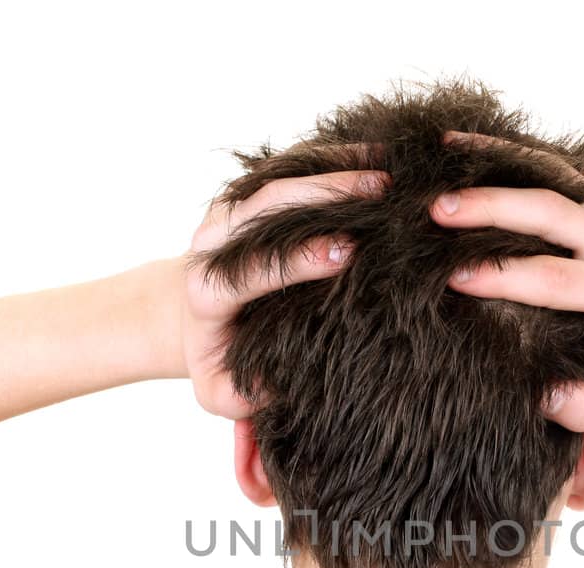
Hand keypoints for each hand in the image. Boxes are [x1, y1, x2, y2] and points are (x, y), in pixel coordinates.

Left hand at [177, 160, 390, 418]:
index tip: (346, 252)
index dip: (297, 259)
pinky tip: (379, 154)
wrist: (194, 312)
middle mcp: (213, 239)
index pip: (250, 268)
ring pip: (279, 178)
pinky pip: (291, 166)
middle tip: (381, 194)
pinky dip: (334, 156)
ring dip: (335, 169)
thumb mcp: (223, 391)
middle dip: (324, 197)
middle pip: (266, 206)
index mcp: (207, 289)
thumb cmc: (222, 356)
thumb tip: (278, 386)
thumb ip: (243, 397)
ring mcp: (231, 208)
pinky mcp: (250, 190)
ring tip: (389, 169)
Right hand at [430, 130, 583, 430]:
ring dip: (493, 164)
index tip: (453, 278)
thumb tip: (544, 396)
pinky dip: (507, 156)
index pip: (556, 279)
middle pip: (551, 214)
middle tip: (435, 211)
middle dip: (490, 209)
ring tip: (439, 156)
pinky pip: (551, 170)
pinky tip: (463, 147)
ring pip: (550, 176)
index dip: (503, 277)